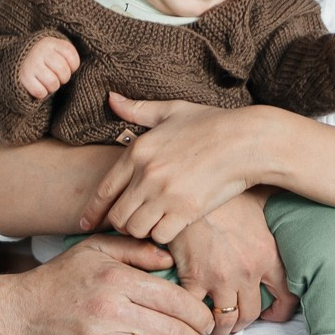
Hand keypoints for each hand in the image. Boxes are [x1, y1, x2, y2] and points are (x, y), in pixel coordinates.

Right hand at [10, 233, 211, 334]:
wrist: (16, 311)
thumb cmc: (60, 279)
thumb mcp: (95, 249)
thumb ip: (135, 250)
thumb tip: (171, 257)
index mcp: (116, 278)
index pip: (174, 298)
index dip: (198, 313)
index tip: (206, 322)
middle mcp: (109, 308)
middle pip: (170, 330)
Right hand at [17, 35, 80, 101]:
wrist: (14, 61)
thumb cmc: (42, 59)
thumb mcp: (54, 50)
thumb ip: (67, 55)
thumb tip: (80, 67)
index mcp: (50, 42)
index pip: (71, 57)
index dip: (72, 66)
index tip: (66, 66)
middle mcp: (40, 50)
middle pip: (63, 71)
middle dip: (63, 78)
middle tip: (55, 76)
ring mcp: (31, 63)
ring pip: (53, 83)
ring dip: (52, 87)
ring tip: (47, 82)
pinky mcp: (23, 77)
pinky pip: (40, 92)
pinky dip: (41, 93)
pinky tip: (38, 86)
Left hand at [92, 95, 283, 244]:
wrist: (248, 141)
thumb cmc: (213, 124)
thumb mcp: (173, 110)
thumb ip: (139, 109)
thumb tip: (111, 98)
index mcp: (138, 151)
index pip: (104, 190)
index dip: (92, 211)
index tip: (86, 224)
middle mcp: (146, 174)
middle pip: (117, 216)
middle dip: (123, 222)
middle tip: (136, 221)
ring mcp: (165, 194)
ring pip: (136, 229)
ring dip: (144, 230)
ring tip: (155, 224)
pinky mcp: (186, 210)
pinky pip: (160, 235)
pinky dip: (164, 235)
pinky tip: (173, 226)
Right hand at [169, 191, 297, 334]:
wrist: (191, 186)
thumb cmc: (224, 192)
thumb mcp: (260, 199)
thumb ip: (274, 209)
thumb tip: (289, 195)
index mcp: (267, 254)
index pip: (287, 295)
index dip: (281, 311)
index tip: (272, 314)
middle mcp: (248, 271)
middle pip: (251, 313)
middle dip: (245, 322)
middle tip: (237, 321)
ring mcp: (220, 278)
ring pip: (226, 320)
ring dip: (221, 327)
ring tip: (215, 326)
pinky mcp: (192, 278)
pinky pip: (195, 310)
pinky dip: (193, 316)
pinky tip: (191, 314)